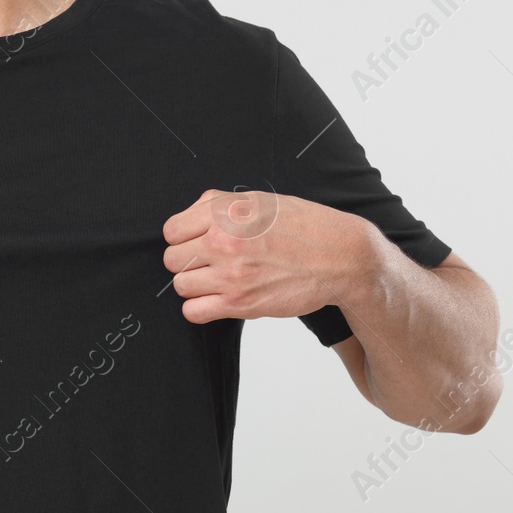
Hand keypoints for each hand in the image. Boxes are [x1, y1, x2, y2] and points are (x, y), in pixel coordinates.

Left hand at [161, 189, 371, 323]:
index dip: (182, 237)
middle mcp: (223, 242)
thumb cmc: (302, 226)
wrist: (340, 256)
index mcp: (225, 213)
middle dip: (188, 261)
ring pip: (180, 286)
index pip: (171, 231)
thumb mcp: (259, 200)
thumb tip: (188, 217)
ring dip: (196, 285)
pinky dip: (200, 308)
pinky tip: (217, 300)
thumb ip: (218, 205)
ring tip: (218, 280)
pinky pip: (193, 312)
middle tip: (211, 262)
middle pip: (172, 259)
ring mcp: (231, 275)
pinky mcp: (241, 303)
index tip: (197, 242)